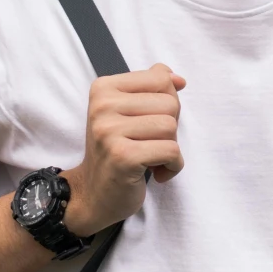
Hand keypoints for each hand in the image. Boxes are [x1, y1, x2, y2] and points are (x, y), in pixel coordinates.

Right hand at [63, 63, 183, 235]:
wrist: (94, 194)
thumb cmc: (117, 151)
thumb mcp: (129, 113)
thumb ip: (153, 89)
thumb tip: (178, 79)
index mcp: (103, 88)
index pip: (160, 78)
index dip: (165, 103)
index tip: (148, 121)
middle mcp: (102, 106)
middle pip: (169, 103)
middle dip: (169, 127)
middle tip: (147, 143)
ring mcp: (109, 131)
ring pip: (171, 127)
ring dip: (169, 148)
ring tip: (148, 157)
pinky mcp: (123, 156)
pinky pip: (171, 151)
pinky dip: (172, 166)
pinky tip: (156, 173)